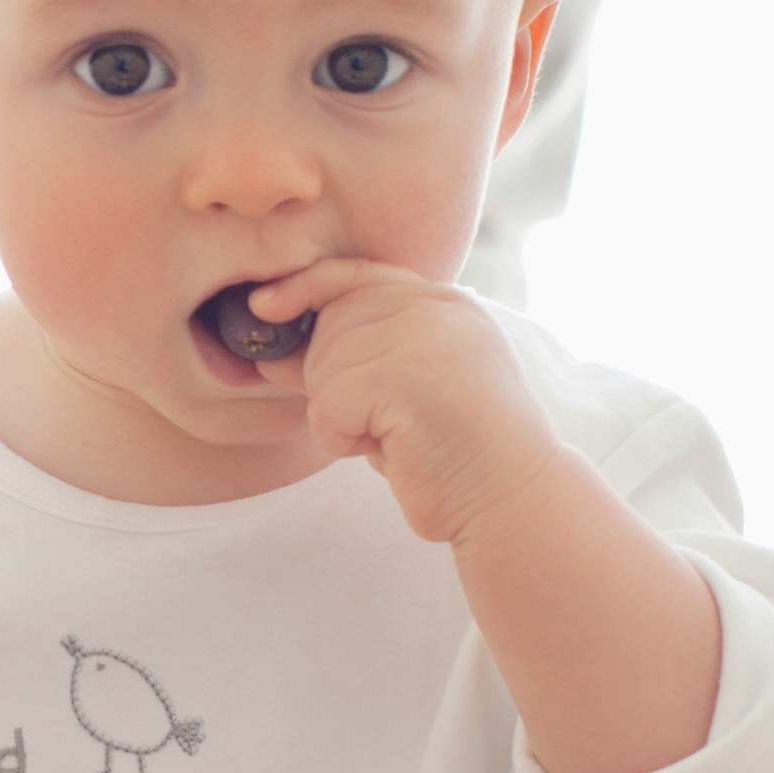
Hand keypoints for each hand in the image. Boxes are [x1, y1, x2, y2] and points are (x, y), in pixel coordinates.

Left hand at [264, 259, 557, 547]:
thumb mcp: (395, 391)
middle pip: (331, 322)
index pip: (355, 273)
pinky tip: (389, 449)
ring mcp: (424, 337)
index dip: (304, 285)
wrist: (509, 499)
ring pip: (324, 366)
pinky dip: (342, 439)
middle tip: (382, 421)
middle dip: (332, 378)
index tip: (264, 305)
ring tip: (395, 435)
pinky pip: (327, 405)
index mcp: (443, 302)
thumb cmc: (451, 453)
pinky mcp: (406, 376)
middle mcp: (437, 308)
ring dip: (341, 415)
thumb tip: (272, 351)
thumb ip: (345, 359)